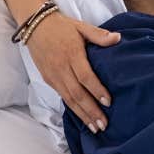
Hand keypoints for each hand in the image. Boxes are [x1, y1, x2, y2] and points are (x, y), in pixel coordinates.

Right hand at [26, 12, 119, 132]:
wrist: (35, 26)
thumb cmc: (62, 27)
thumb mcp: (81, 27)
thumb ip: (99, 35)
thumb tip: (118, 38)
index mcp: (72, 54)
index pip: (85, 76)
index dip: (96, 90)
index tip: (108, 103)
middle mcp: (61, 68)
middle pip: (77, 93)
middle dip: (90, 111)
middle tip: (103, 125)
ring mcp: (53, 75)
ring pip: (68, 99)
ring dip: (82, 115)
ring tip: (94, 128)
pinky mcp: (48, 79)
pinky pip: (62, 96)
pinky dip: (72, 108)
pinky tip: (82, 117)